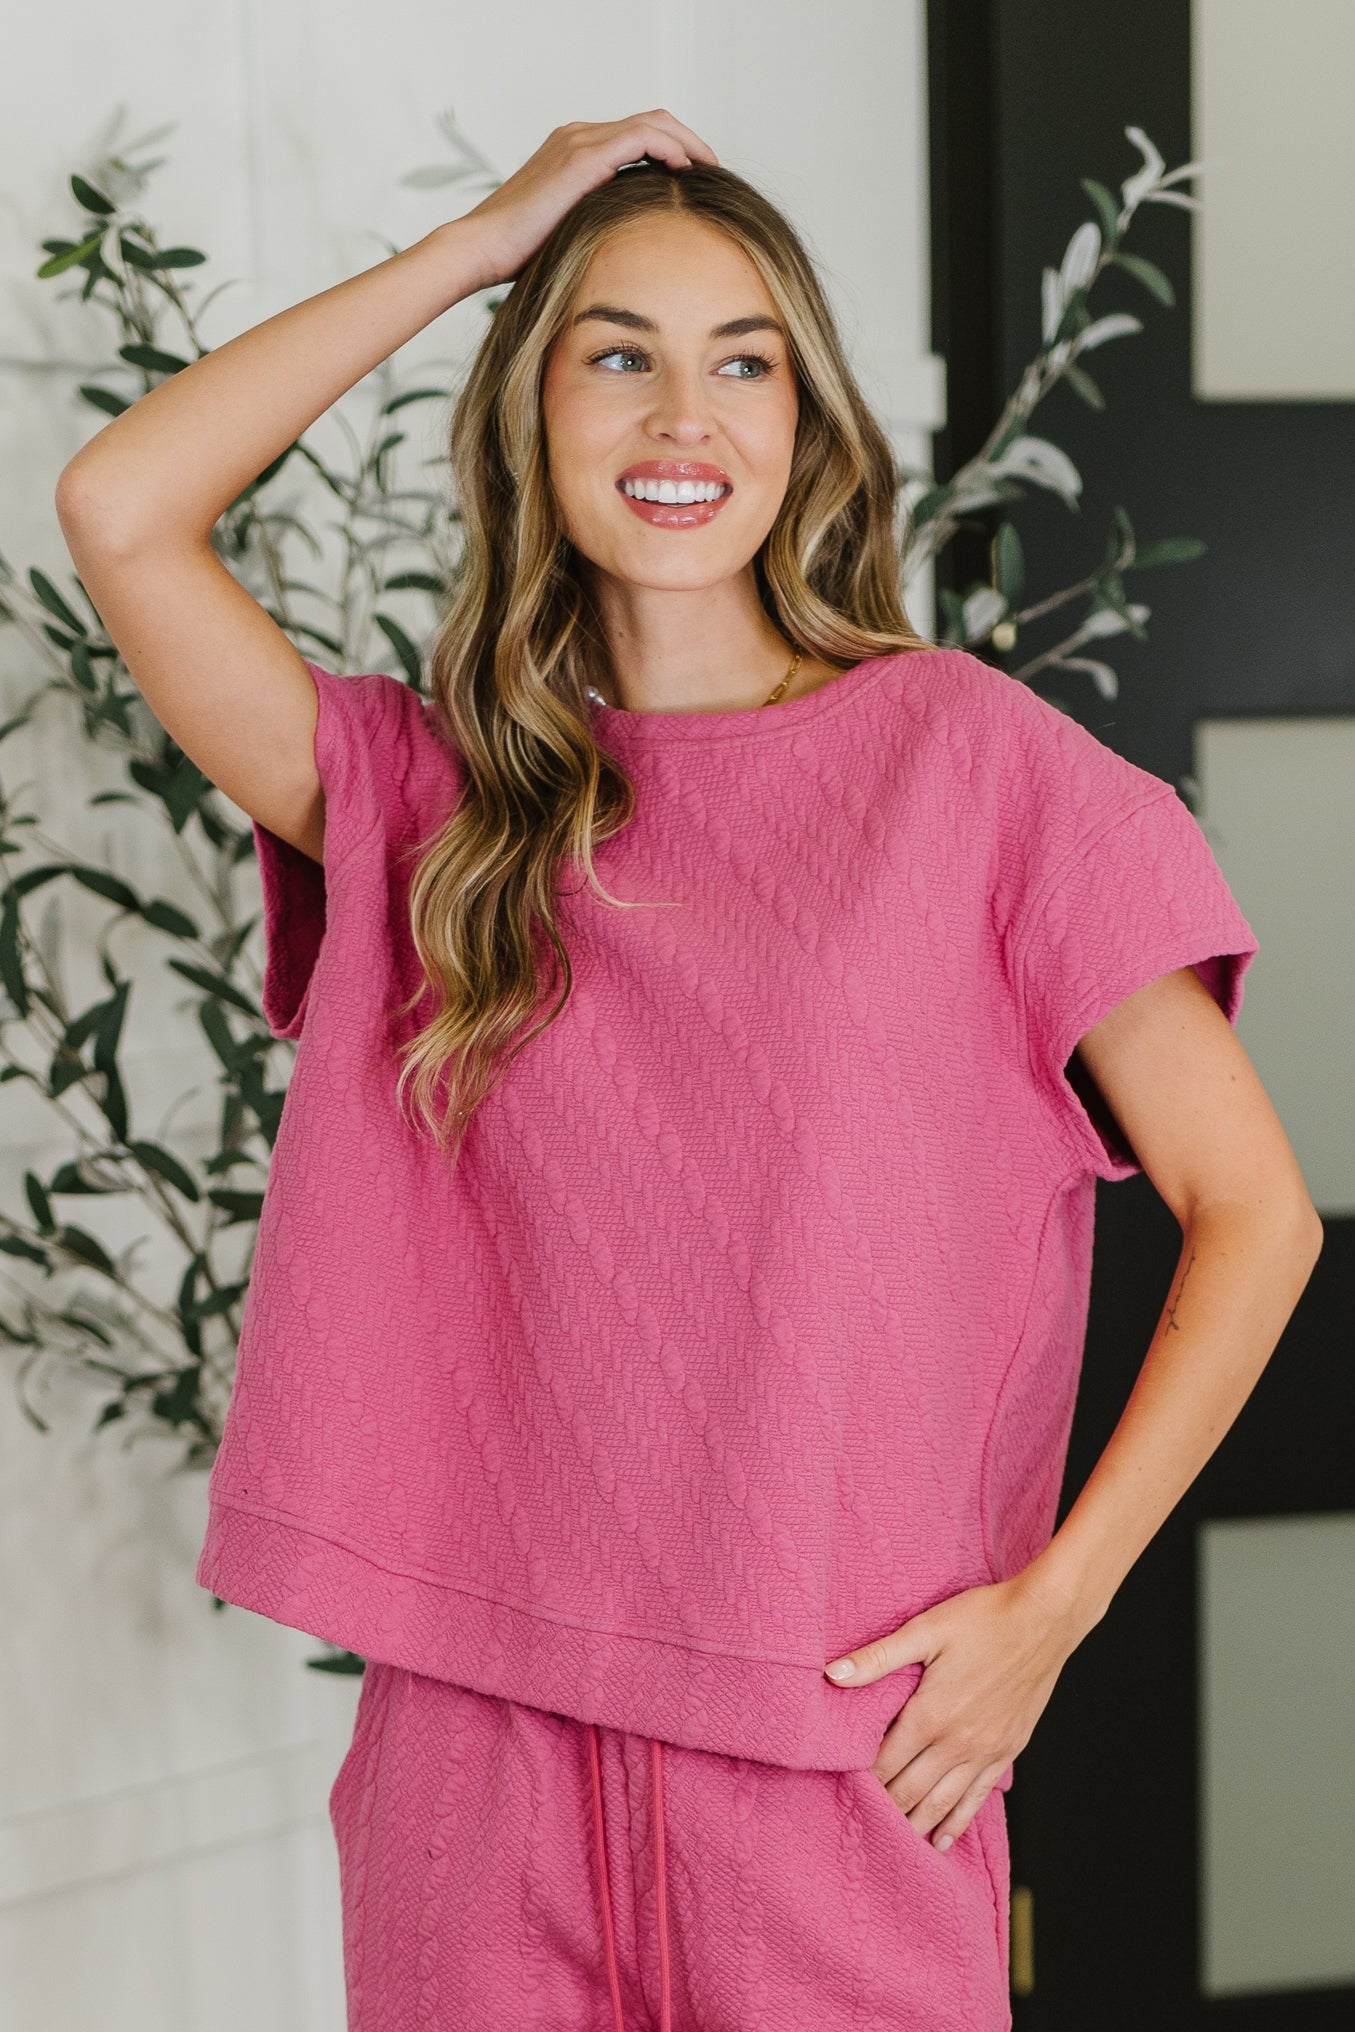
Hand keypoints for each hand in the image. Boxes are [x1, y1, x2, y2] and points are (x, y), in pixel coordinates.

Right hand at [458, 111, 719, 288]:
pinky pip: (642, 137)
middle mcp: (578, 135)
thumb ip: (598, 225)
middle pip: (650, 121)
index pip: (636, 135)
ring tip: (709, 169)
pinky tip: (686, 171)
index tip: (695, 179)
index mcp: (575, 150)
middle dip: (687, 141)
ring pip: (652, 123)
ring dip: (687, 142)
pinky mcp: (583, 156)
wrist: (482, 249)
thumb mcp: (570, 233)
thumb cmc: (518, 255)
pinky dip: (670, 148)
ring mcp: (580, 140)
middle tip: (712, 170)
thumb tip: (631, 251)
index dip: (671, 149)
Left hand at [823, 1568, 1085, 1849]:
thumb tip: (831, 1674)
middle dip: (883, 1807)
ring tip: (892, 1842)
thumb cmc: (983, 1618)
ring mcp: (985, 1751)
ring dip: (915, 1823)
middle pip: (909, 1790)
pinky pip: (977, 1798)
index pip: (885, 1762)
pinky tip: (942, 1840)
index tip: (841, 1791)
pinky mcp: (1007, 1751)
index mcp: (931, 1714)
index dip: (861, 1780)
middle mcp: (956, 1742)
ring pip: (941, 1803)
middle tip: (859, 1822)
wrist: (1044, 1620)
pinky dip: (956, 1822)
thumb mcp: (926, 1630)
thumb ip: (878, 1658)